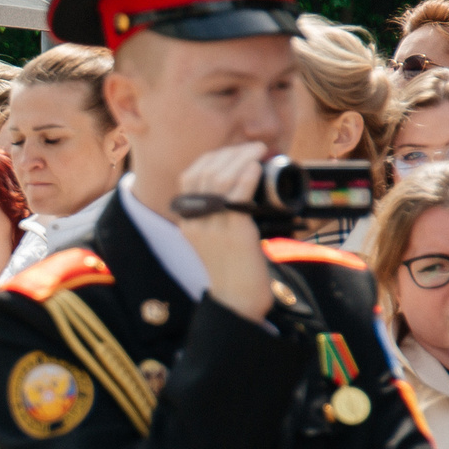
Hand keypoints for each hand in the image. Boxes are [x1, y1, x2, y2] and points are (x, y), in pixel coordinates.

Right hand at [172, 141, 273, 322]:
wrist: (237, 301)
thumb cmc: (235, 271)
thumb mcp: (218, 239)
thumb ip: (222, 216)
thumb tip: (243, 187)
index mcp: (188, 221)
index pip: (190, 176)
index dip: (211, 157)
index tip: (233, 151)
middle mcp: (195, 221)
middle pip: (205, 172)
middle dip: (230, 152)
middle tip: (253, 147)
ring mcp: (212, 227)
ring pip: (220, 179)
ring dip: (242, 158)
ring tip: (259, 150)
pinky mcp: (233, 234)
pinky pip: (237, 196)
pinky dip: (247, 176)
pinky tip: (256, 168)